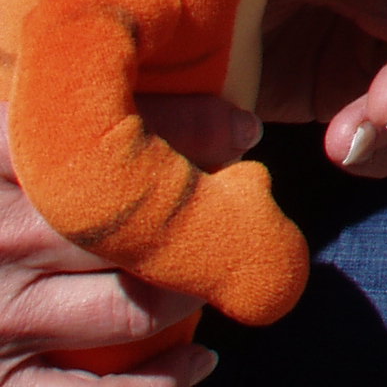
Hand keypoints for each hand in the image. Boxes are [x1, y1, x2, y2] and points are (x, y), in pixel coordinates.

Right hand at [0, 101, 243, 384]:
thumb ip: (49, 127)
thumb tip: (193, 110)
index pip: (106, 139)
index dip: (191, 128)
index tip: (248, 129)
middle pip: (138, 222)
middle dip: (212, 212)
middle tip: (253, 199)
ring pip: (138, 304)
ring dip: (198, 287)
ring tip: (228, 268)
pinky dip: (164, 379)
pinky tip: (200, 358)